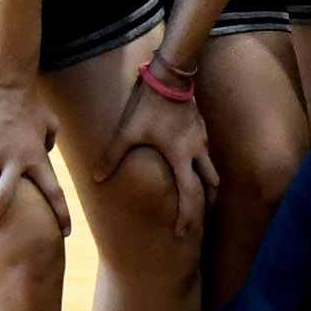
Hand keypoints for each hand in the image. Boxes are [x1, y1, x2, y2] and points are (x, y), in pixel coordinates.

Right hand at [0, 79, 69, 236]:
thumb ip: (49, 142)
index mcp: (37, 159)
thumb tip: (46, 151)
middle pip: (5, 198)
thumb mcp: (51, 124)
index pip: (54, 191)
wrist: (12, 83)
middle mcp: (16, 160)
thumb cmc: (32, 104)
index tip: (66, 233)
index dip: (61, 213)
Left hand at [99, 73, 217, 236]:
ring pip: (213, 171)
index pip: (190, 193)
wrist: (171, 78)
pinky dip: (203, 169)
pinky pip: (207, 157)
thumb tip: (97, 179)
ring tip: (198, 199)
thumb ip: (112, 156)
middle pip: (212, 186)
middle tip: (197, 221)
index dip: (187, 215)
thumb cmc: (148, 106)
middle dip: (206, 205)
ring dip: (207, 187)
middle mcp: (197, 152)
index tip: (181, 232)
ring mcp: (203, 141)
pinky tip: (191, 169)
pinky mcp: (202, 131)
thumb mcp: (127, 132)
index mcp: (181, 157)